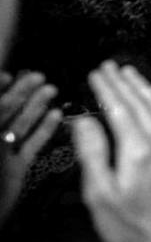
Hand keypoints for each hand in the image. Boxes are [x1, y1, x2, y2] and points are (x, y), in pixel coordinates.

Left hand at [0, 71, 60, 226]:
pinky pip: (32, 145)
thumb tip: (1, 83)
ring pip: (21, 125)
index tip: (11, 73)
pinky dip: (44, 131)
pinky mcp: (16, 169)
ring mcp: (3, 154)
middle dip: (22, 92)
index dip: (1, 87)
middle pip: (7, 110)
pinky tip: (55, 117)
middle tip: (38, 77)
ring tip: (51, 91)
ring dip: (36, 107)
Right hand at [73, 62, 150, 241]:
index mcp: (139, 151)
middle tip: (110, 66)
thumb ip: (93, 154)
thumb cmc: (131, 225)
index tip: (96, 73)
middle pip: (141, 104)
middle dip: (124, 82)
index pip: (120, 109)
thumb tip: (85, 122)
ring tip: (131, 74)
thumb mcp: (100, 194)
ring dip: (145, 88)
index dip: (107, 88)